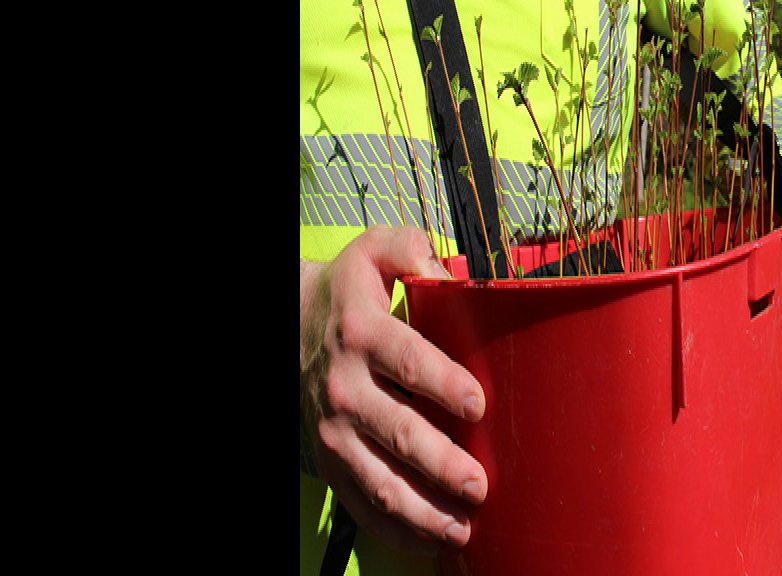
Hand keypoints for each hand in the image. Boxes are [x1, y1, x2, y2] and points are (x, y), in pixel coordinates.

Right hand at [300, 226, 488, 556]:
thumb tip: (449, 270)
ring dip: (420, 509)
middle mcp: (344, 386)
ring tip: (461, 527)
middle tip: (478, 484)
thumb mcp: (375, 251)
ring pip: (377, 478)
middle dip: (439, 463)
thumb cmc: (353, 290)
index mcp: (362, 332)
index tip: (477, 405)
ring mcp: (334, 429)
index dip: (442, 384)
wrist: (292, 323)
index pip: (406, 361)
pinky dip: (395, 528)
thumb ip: (411, 249)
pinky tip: (431, 542)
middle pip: (396, 430)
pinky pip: (361, 502)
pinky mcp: (331, 459)